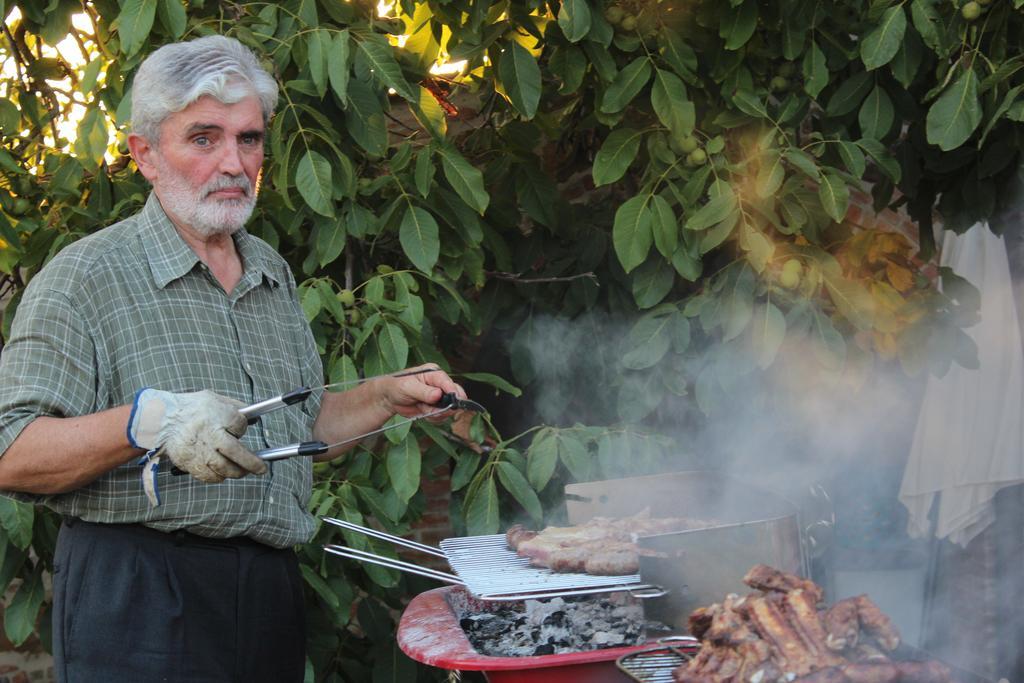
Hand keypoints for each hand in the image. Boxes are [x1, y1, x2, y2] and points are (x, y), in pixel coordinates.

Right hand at [128, 389, 267, 482]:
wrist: (161, 420)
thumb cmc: (190, 409)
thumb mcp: (214, 399)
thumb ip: (235, 407)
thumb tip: (254, 417)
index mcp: (216, 415)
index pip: (239, 424)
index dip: (242, 427)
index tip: (240, 429)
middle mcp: (209, 434)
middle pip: (236, 452)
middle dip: (252, 463)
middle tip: (261, 468)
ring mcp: (199, 450)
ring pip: (224, 467)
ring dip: (237, 472)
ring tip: (244, 471)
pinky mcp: (190, 462)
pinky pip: (208, 476)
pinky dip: (219, 477)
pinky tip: (223, 473)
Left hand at [374, 364, 466, 421]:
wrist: (389, 398)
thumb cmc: (396, 386)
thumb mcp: (407, 387)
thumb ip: (423, 391)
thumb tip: (437, 394)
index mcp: (434, 373)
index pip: (448, 382)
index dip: (452, 391)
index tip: (453, 400)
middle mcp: (439, 384)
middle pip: (455, 395)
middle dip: (448, 405)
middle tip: (437, 410)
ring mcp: (439, 397)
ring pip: (449, 408)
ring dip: (438, 413)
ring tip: (423, 409)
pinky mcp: (436, 408)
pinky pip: (442, 416)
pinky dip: (434, 418)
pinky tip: (423, 413)